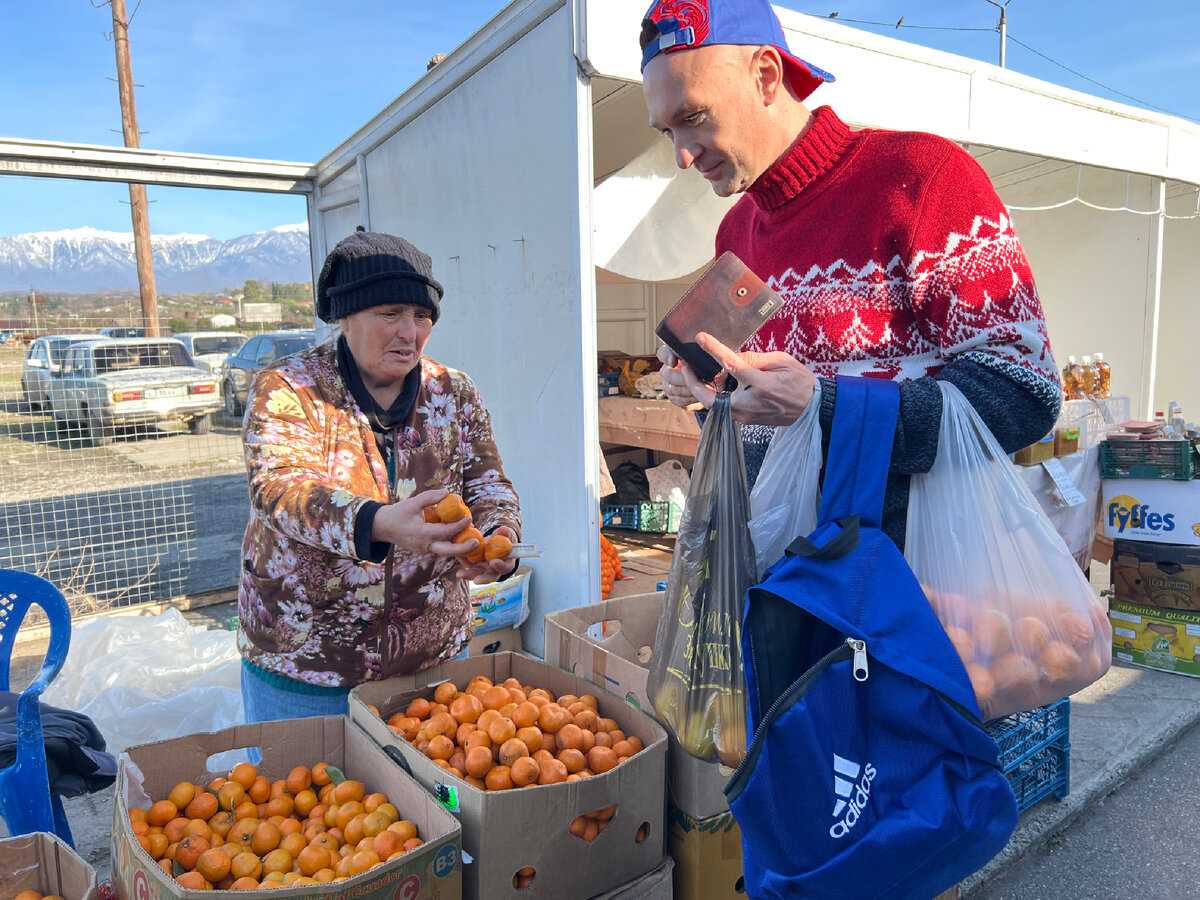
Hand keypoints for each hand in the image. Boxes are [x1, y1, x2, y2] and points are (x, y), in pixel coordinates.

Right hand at [372, 488, 474, 557]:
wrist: (383, 527)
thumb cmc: (398, 513)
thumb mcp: (413, 502)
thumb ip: (430, 497)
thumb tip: (447, 493)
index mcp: (421, 533)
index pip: (444, 531)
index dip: (458, 525)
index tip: (468, 517)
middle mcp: (424, 545)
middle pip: (448, 551)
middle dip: (463, 549)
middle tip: (477, 542)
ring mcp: (425, 550)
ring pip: (446, 553)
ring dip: (460, 548)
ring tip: (473, 540)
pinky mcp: (425, 550)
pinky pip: (442, 550)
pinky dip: (452, 545)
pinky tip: (462, 538)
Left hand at [455, 525, 519, 584]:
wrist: (494, 541)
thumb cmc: (503, 538)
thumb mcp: (506, 535)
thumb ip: (505, 533)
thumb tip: (503, 530)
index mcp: (507, 563)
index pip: (505, 567)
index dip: (500, 566)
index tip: (493, 562)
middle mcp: (496, 569)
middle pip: (490, 576)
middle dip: (483, 578)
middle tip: (476, 580)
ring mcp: (485, 570)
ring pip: (478, 575)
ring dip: (469, 575)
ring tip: (460, 574)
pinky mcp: (475, 567)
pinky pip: (469, 569)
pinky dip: (463, 567)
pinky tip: (457, 565)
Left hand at [658, 334, 814, 425]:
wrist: (812, 409)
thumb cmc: (799, 381)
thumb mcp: (781, 361)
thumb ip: (755, 359)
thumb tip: (732, 356)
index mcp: (761, 385)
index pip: (732, 365)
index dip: (714, 350)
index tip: (701, 338)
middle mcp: (749, 404)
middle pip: (710, 395)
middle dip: (694, 381)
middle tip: (686, 366)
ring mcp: (745, 416)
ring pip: (713, 404)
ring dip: (703, 389)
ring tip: (697, 371)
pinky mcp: (745, 421)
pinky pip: (723, 408)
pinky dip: (714, 396)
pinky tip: (713, 383)